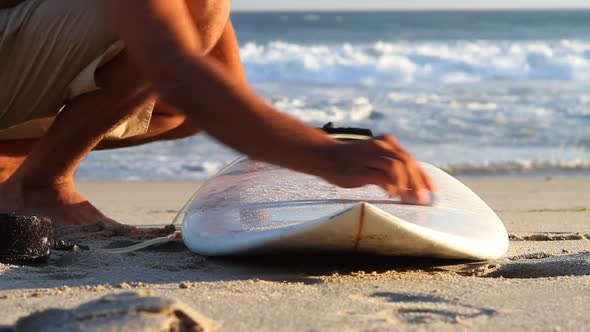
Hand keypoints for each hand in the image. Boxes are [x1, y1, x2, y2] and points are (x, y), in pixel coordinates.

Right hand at [315, 135, 436, 204]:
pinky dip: (391, 186)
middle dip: (418, 182)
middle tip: (423, 198)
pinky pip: (382, 176)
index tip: (432, 189)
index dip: (423, 176)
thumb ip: (389, 166)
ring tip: (408, 198)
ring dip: (406, 184)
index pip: (411, 160)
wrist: (325, 156)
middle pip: (408, 163)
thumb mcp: (373, 158)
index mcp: (386, 143)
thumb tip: (409, 185)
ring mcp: (370, 156)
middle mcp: (381, 147)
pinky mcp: (361, 168)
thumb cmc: (351, 160)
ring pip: (398, 168)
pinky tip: (392, 194)